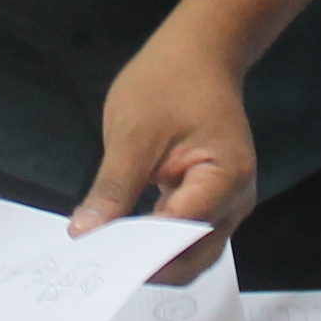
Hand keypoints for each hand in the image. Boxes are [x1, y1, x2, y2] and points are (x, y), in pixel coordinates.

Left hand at [72, 25, 258, 279]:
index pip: (179, 236)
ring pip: (190, 255)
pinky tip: (123, 236)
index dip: (138, 252)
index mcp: (225, 181)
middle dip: (146, 266)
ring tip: (107, 253)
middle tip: (97, 262)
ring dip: (152, 259)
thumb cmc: (168, 83)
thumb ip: (113, 189)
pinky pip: (186, 236)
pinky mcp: (211, 202)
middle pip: (191, 259)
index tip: (96, 258)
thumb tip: (85, 234)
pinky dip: (157, 243)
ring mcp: (227, 205)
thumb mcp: (132, 134)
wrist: (200, 54)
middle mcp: (235, 202)